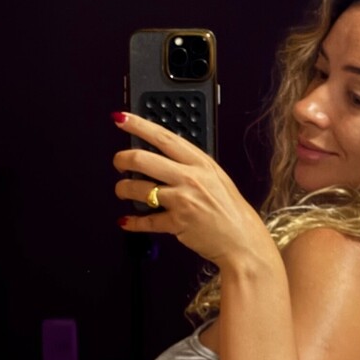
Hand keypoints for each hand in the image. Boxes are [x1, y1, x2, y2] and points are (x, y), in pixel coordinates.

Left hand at [112, 111, 276, 270]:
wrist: (242, 240)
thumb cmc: (229, 210)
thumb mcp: (214, 177)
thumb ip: (190, 165)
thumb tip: (160, 156)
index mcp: (200, 162)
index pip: (164, 137)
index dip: (140, 126)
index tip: (122, 118)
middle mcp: (190, 178)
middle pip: (144, 160)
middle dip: (122, 159)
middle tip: (118, 162)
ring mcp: (183, 200)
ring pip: (139, 188)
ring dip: (123, 189)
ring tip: (122, 191)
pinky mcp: (178, 223)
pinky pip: (146, 220)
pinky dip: (132, 222)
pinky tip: (126, 221)